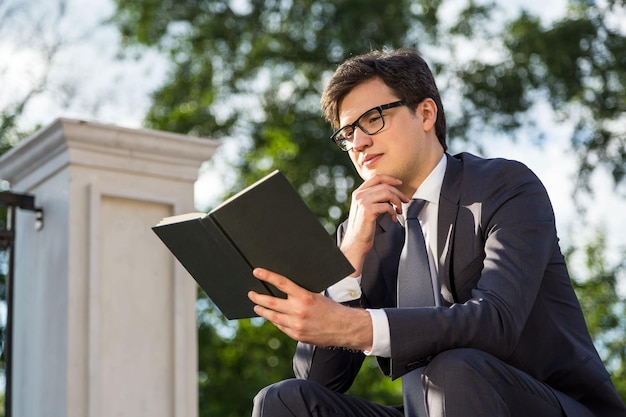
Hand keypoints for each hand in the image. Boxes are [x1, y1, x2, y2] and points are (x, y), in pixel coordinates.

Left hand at [248, 268, 372, 350]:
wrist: (344, 327)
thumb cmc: (331, 308)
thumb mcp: (316, 295)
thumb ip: (300, 294)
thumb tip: (283, 288)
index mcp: (305, 297)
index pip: (281, 283)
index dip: (267, 276)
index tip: (257, 271)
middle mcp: (299, 311)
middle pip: (272, 302)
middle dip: (258, 297)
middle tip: (250, 293)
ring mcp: (296, 325)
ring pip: (273, 316)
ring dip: (263, 310)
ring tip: (256, 306)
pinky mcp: (297, 335)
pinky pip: (281, 327)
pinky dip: (275, 321)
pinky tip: (271, 317)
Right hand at [341, 174, 408, 274]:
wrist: (356, 241)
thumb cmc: (364, 227)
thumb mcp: (366, 208)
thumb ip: (374, 198)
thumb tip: (392, 192)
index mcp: (358, 192)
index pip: (376, 178)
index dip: (390, 179)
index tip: (400, 183)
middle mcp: (359, 195)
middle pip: (384, 186)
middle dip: (398, 193)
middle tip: (406, 200)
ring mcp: (362, 202)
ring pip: (387, 194)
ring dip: (397, 202)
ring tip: (400, 211)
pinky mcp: (368, 211)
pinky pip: (387, 206)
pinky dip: (394, 212)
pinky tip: (394, 218)